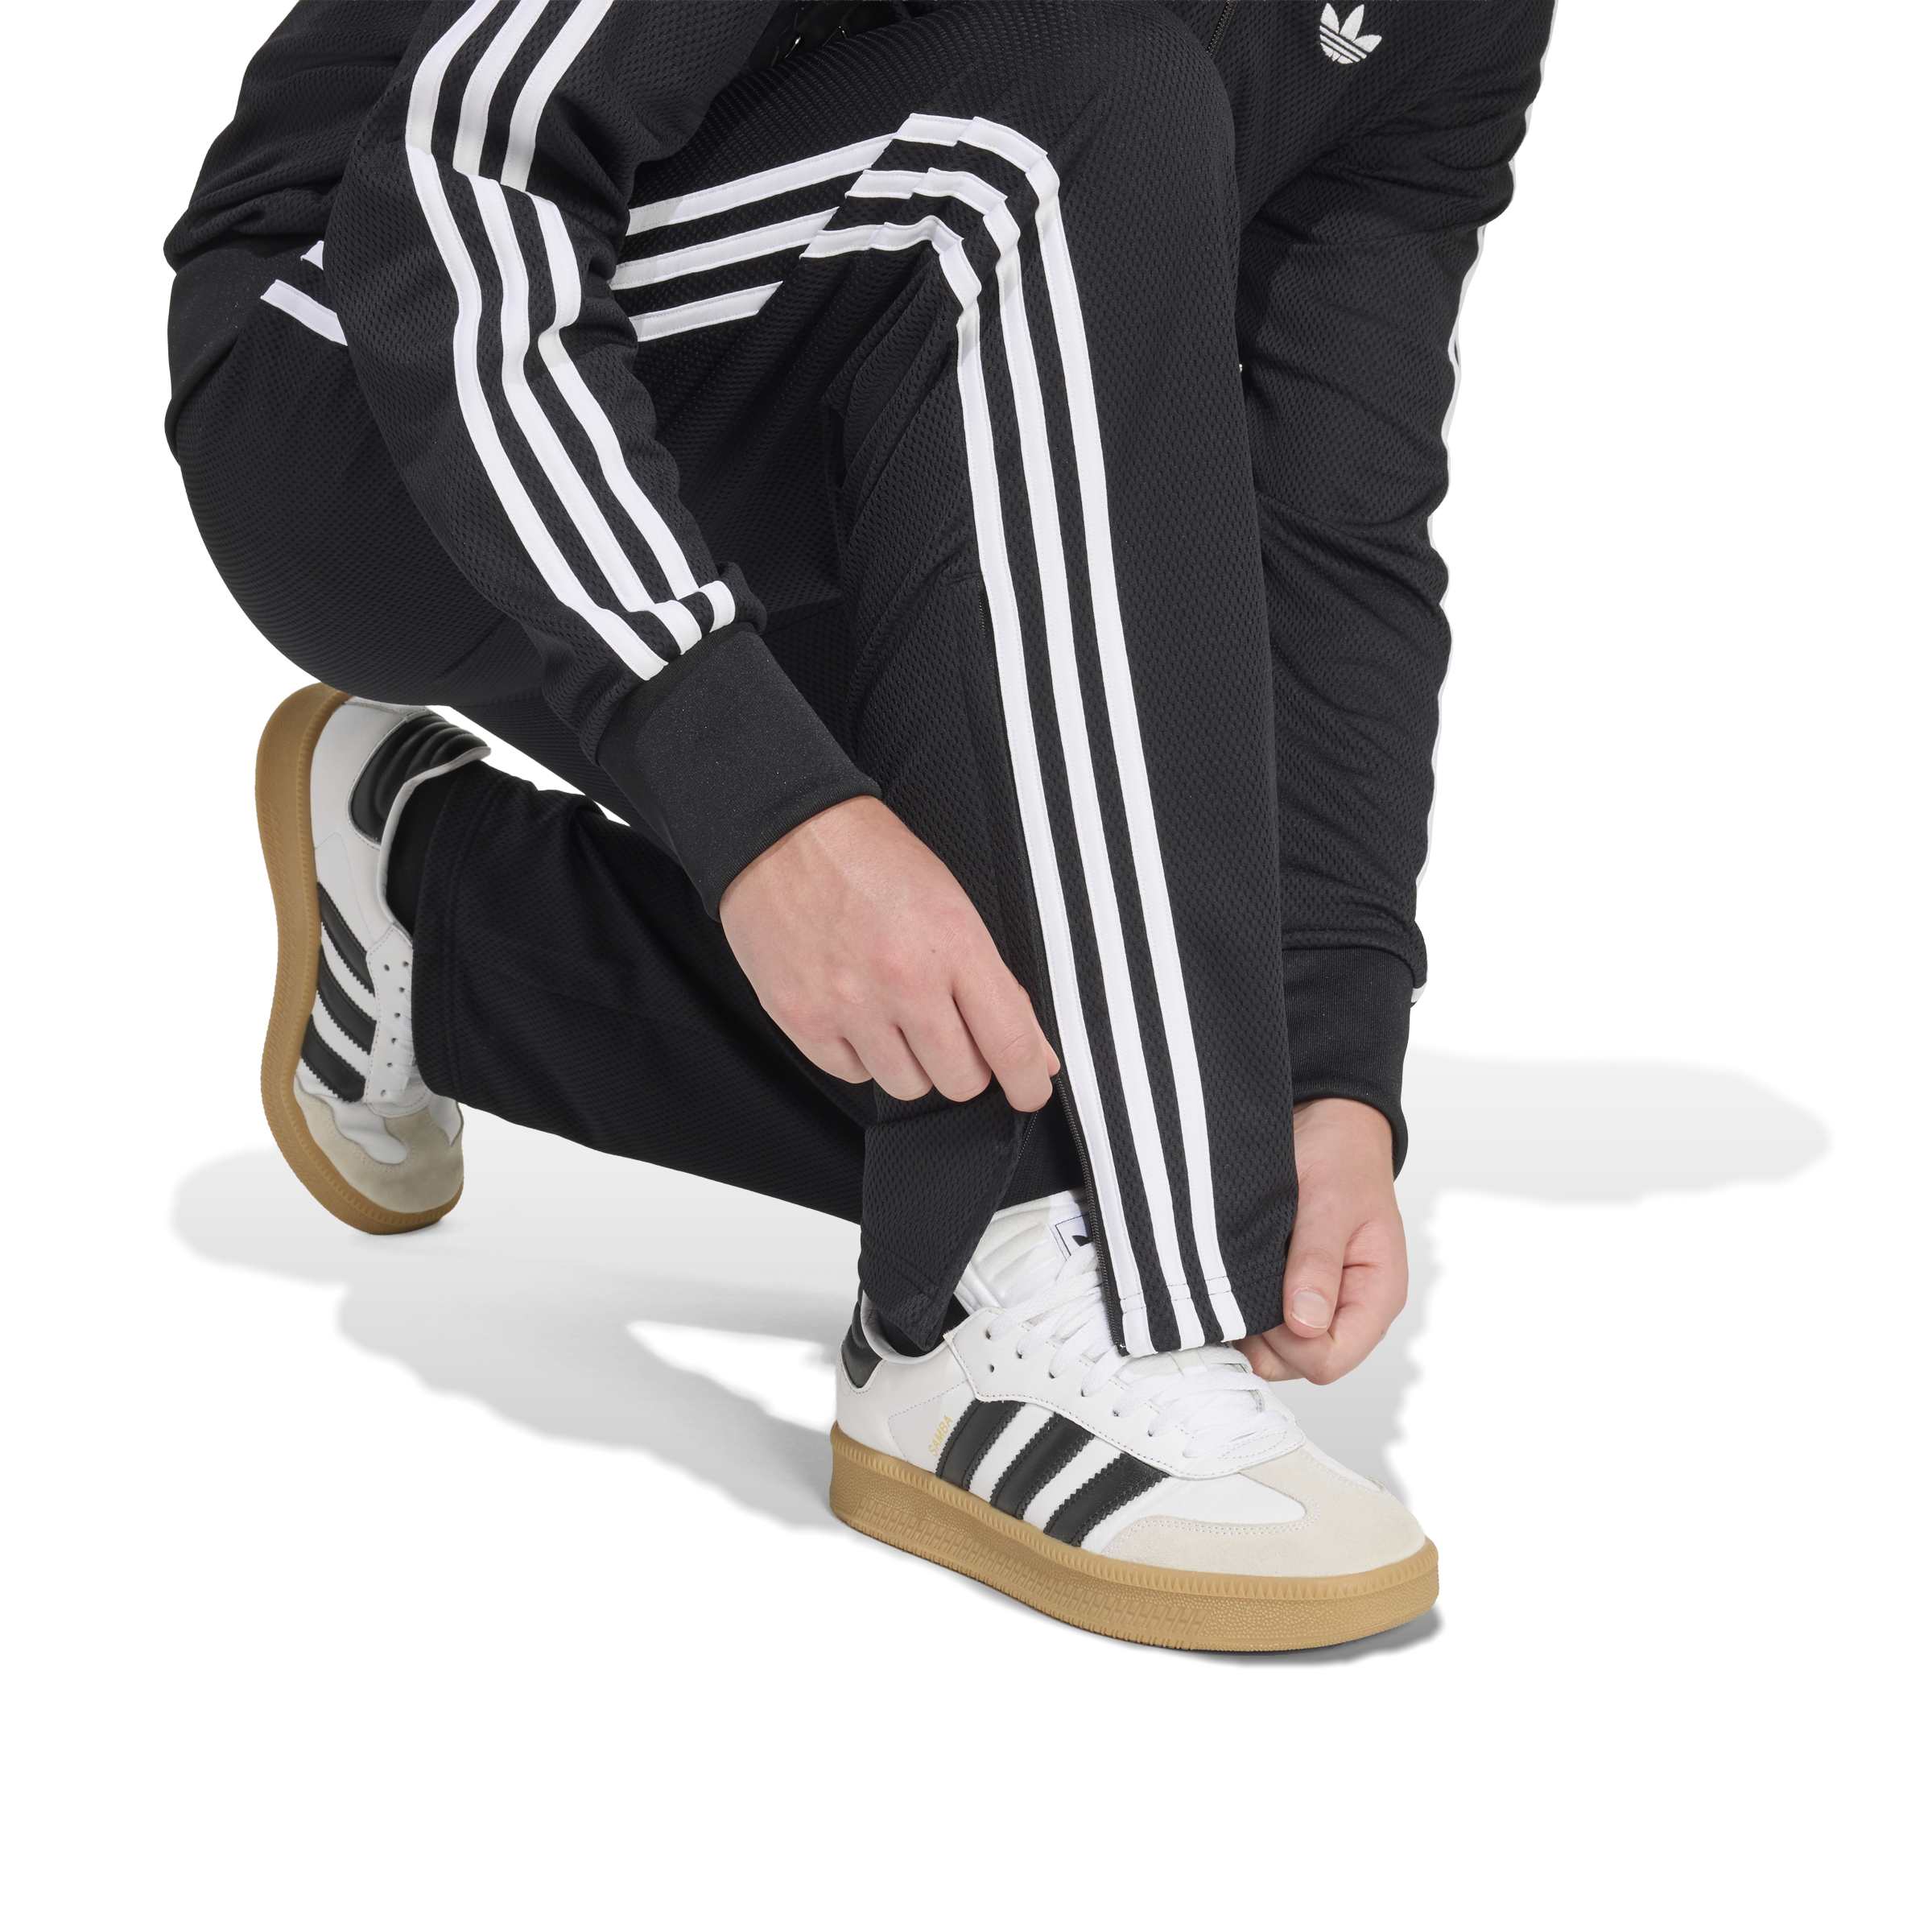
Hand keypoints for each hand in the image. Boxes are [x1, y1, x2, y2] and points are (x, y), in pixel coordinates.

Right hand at [720, 796, 1059, 1109]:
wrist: (782, 835)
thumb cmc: (870, 861)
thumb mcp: (952, 904)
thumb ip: (995, 982)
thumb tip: (1032, 1051)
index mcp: (952, 945)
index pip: (1009, 1042)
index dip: (1028, 1082)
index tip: (1030, 1090)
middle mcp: (903, 981)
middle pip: (961, 1080)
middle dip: (966, 1065)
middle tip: (951, 1033)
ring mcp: (850, 1005)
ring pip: (908, 1086)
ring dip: (913, 1063)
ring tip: (896, 1015)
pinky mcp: (803, 1020)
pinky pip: (854, 1076)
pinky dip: (863, 1056)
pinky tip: (858, 1014)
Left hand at [1237, 1097, 1406, 1384]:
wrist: (1327, 1122)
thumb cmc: (1340, 1156)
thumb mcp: (1329, 1204)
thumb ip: (1317, 1265)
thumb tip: (1306, 1324)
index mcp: (1376, 1295)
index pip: (1331, 1361)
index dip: (1290, 1343)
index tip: (1264, 1298)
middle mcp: (1349, 1309)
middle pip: (1298, 1364)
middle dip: (1264, 1335)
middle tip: (1240, 1282)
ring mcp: (1319, 1304)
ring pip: (1275, 1349)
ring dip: (1249, 1321)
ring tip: (1236, 1272)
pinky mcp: (1291, 1292)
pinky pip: (1263, 1325)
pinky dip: (1242, 1307)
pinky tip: (1232, 1274)